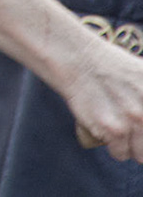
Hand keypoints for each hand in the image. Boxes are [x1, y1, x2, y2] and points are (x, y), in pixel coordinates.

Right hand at [61, 39, 142, 159]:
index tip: (139, 125)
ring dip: (131, 146)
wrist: (76, 58)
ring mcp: (135, 120)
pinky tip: (107, 131)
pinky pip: (120, 154)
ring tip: (119, 129)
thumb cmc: (110, 65)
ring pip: (140, 155)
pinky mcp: (113, 129)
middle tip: (133, 130)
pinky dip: (114, 147)